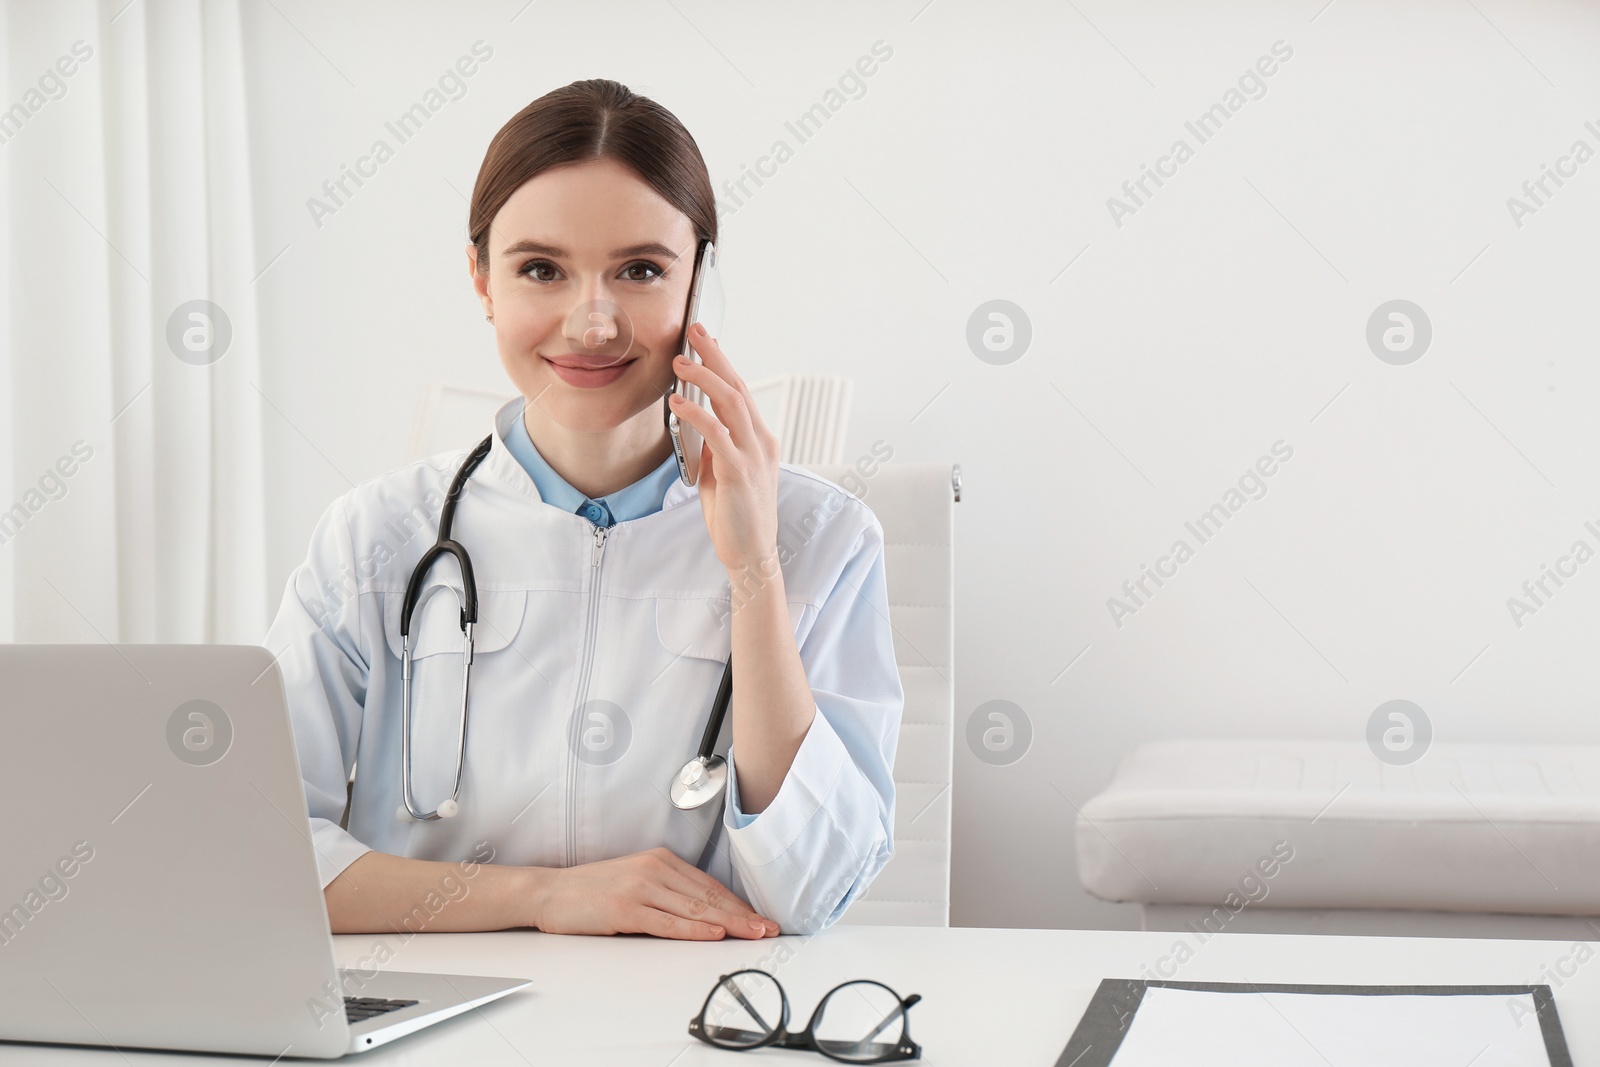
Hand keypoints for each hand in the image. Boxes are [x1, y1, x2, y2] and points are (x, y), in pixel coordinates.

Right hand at [529, 847, 780, 939]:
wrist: (551, 892)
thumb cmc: (594, 891)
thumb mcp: (637, 880)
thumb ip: (668, 891)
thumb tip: (706, 913)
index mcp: (661, 859)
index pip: (709, 885)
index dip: (738, 903)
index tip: (760, 917)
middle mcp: (654, 869)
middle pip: (708, 896)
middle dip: (742, 914)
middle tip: (768, 927)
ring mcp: (640, 887)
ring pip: (694, 908)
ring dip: (728, 923)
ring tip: (752, 933)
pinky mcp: (625, 909)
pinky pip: (667, 922)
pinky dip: (694, 929)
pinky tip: (713, 934)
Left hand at [668, 324, 780, 572]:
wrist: (752, 554)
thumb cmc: (736, 516)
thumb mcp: (723, 472)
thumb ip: (715, 446)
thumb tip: (696, 421)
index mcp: (759, 439)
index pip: (740, 390)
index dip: (721, 361)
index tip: (703, 338)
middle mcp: (760, 441)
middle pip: (737, 386)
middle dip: (715, 355)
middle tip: (693, 331)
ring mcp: (753, 456)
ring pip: (731, 402)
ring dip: (704, 378)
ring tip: (679, 363)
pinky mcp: (739, 473)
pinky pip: (718, 435)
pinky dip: (697, 414)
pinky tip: (678, 403)